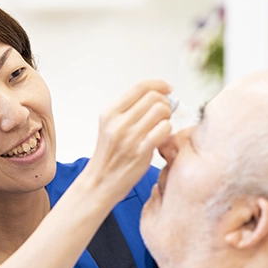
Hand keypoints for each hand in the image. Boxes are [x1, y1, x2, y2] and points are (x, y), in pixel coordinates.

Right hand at [84, 80, 172, 201]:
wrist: (100, 182)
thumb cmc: (109, 155)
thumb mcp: (110, 126)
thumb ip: (129, 111)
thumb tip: (156, 97)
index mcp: (110, 113)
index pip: (140, 87)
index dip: (158, 84)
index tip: (167, 88)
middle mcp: (118, 123)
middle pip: (153, 98)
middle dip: (165, 102)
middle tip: (165, 111)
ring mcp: (129, 138)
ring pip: (161, 111)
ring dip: (167, 117)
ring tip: (161, 125)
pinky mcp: (140, 152)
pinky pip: (164, 130)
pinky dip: (167, 130)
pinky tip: (161, 136)